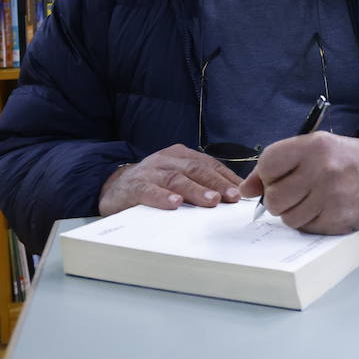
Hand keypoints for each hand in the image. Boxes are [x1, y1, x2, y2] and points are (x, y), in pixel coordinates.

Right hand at [98, 143, 243, 215]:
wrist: (114, 186)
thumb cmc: (154, 184)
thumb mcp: (178, 178)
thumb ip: (200, 183)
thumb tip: (232, 196)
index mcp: (181, 155)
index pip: (209, 165)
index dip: (227, 177)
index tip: (243, 191)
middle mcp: (167, 160)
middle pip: (196, 169)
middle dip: (217, 183)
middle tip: (233, 196)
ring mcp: (150, 171)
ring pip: (176, 179)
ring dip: (196, 190)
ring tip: (212, 201)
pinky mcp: (134, 186)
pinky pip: (149, 190)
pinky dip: (163, 197)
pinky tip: (175, 204)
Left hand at [238, 132, 358, 234]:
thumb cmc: (341, 158)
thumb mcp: (312, 147)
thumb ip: (276, 164)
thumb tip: (245, 190)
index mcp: (314, 146)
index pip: (268, 164)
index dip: (266, 175)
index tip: (277, 176)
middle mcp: (323, 170)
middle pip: (274, 198)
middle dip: (277, 199)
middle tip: (292, 192)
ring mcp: (333, 197)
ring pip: (288, 218)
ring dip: (293, 213)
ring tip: (309, 200)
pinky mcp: (340, 219)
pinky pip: (306, 228)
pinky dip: (309, 222)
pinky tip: (322, 208)